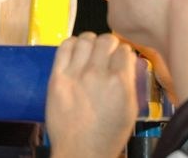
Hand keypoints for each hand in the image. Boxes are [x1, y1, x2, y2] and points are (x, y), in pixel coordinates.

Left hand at [46, 33, 136, 157]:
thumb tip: (129, 60)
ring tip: (92, 50)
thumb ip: (130, 82)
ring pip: (85, 39)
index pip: (124, 50)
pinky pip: (64, 47)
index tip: (121, 57)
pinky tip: (76, 50)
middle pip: (106, 40)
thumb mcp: (130, 110)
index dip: (124, 52)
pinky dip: (72, 44)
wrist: (80, 151)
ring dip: (91, 42)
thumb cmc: (107, 135)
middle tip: (108, 52)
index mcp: (119, 83)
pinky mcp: (57, 77)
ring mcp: (75, 74)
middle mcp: (97, 74)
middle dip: (110, 44)